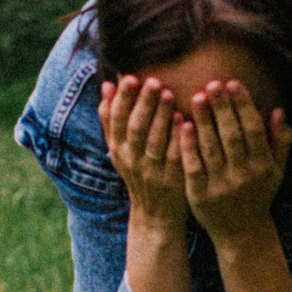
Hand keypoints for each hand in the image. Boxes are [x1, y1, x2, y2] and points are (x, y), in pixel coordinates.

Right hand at [99, 75, 187, 232]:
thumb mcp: (119, 149)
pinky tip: (185, 120)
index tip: (131, 77)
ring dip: (161, 117)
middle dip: (143, 103)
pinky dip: (179, 138)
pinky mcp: (172, 181)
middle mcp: (131, 161)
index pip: (116, 121)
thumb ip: (111, 119)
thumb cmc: (139, 173)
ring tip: (170, 94)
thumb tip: (106, 85)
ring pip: (154, 142)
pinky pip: (175, 157)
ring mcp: (152, 172)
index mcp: (118, 150)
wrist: (154, 214)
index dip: (123, 99)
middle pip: (135, 129)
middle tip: (154, 81)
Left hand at [176, 78, 291, 246]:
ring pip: (211, 148)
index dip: (243, 106)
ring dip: (204, 121)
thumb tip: (278, 110)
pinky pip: (193, 166)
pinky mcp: (200, 196)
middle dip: (222, 108)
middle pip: (232, 136)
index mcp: (263, 166)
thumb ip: (280, 141)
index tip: (233, 83)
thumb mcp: (276, 170)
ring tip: (197, 97)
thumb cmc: (258, 194)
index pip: (253, 130)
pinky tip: (183, 124)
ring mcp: (221, 187)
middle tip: (212, 84)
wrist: (242, 233)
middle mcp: (244, 176)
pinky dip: (188, 145)